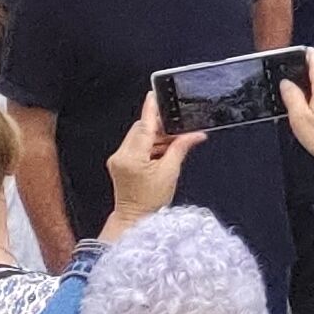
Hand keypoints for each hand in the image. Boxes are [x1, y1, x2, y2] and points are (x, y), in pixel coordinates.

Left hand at [106, 96, 205, 226]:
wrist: (135, 220)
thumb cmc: (151, 202)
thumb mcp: (170, 172)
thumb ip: (180, 148)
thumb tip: (196, 134)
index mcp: (132, 157)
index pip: (144, 126)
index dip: (151, 109)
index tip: (154, 94)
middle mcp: (121, 155)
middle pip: (141, 129)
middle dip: (160, 128)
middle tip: (178, 130)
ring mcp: (118, 159)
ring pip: (139, 137)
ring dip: (156, 138)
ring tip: (173, 145)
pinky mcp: (119, 162)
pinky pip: (136, 146)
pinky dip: (150, 146)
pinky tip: (163, 152)